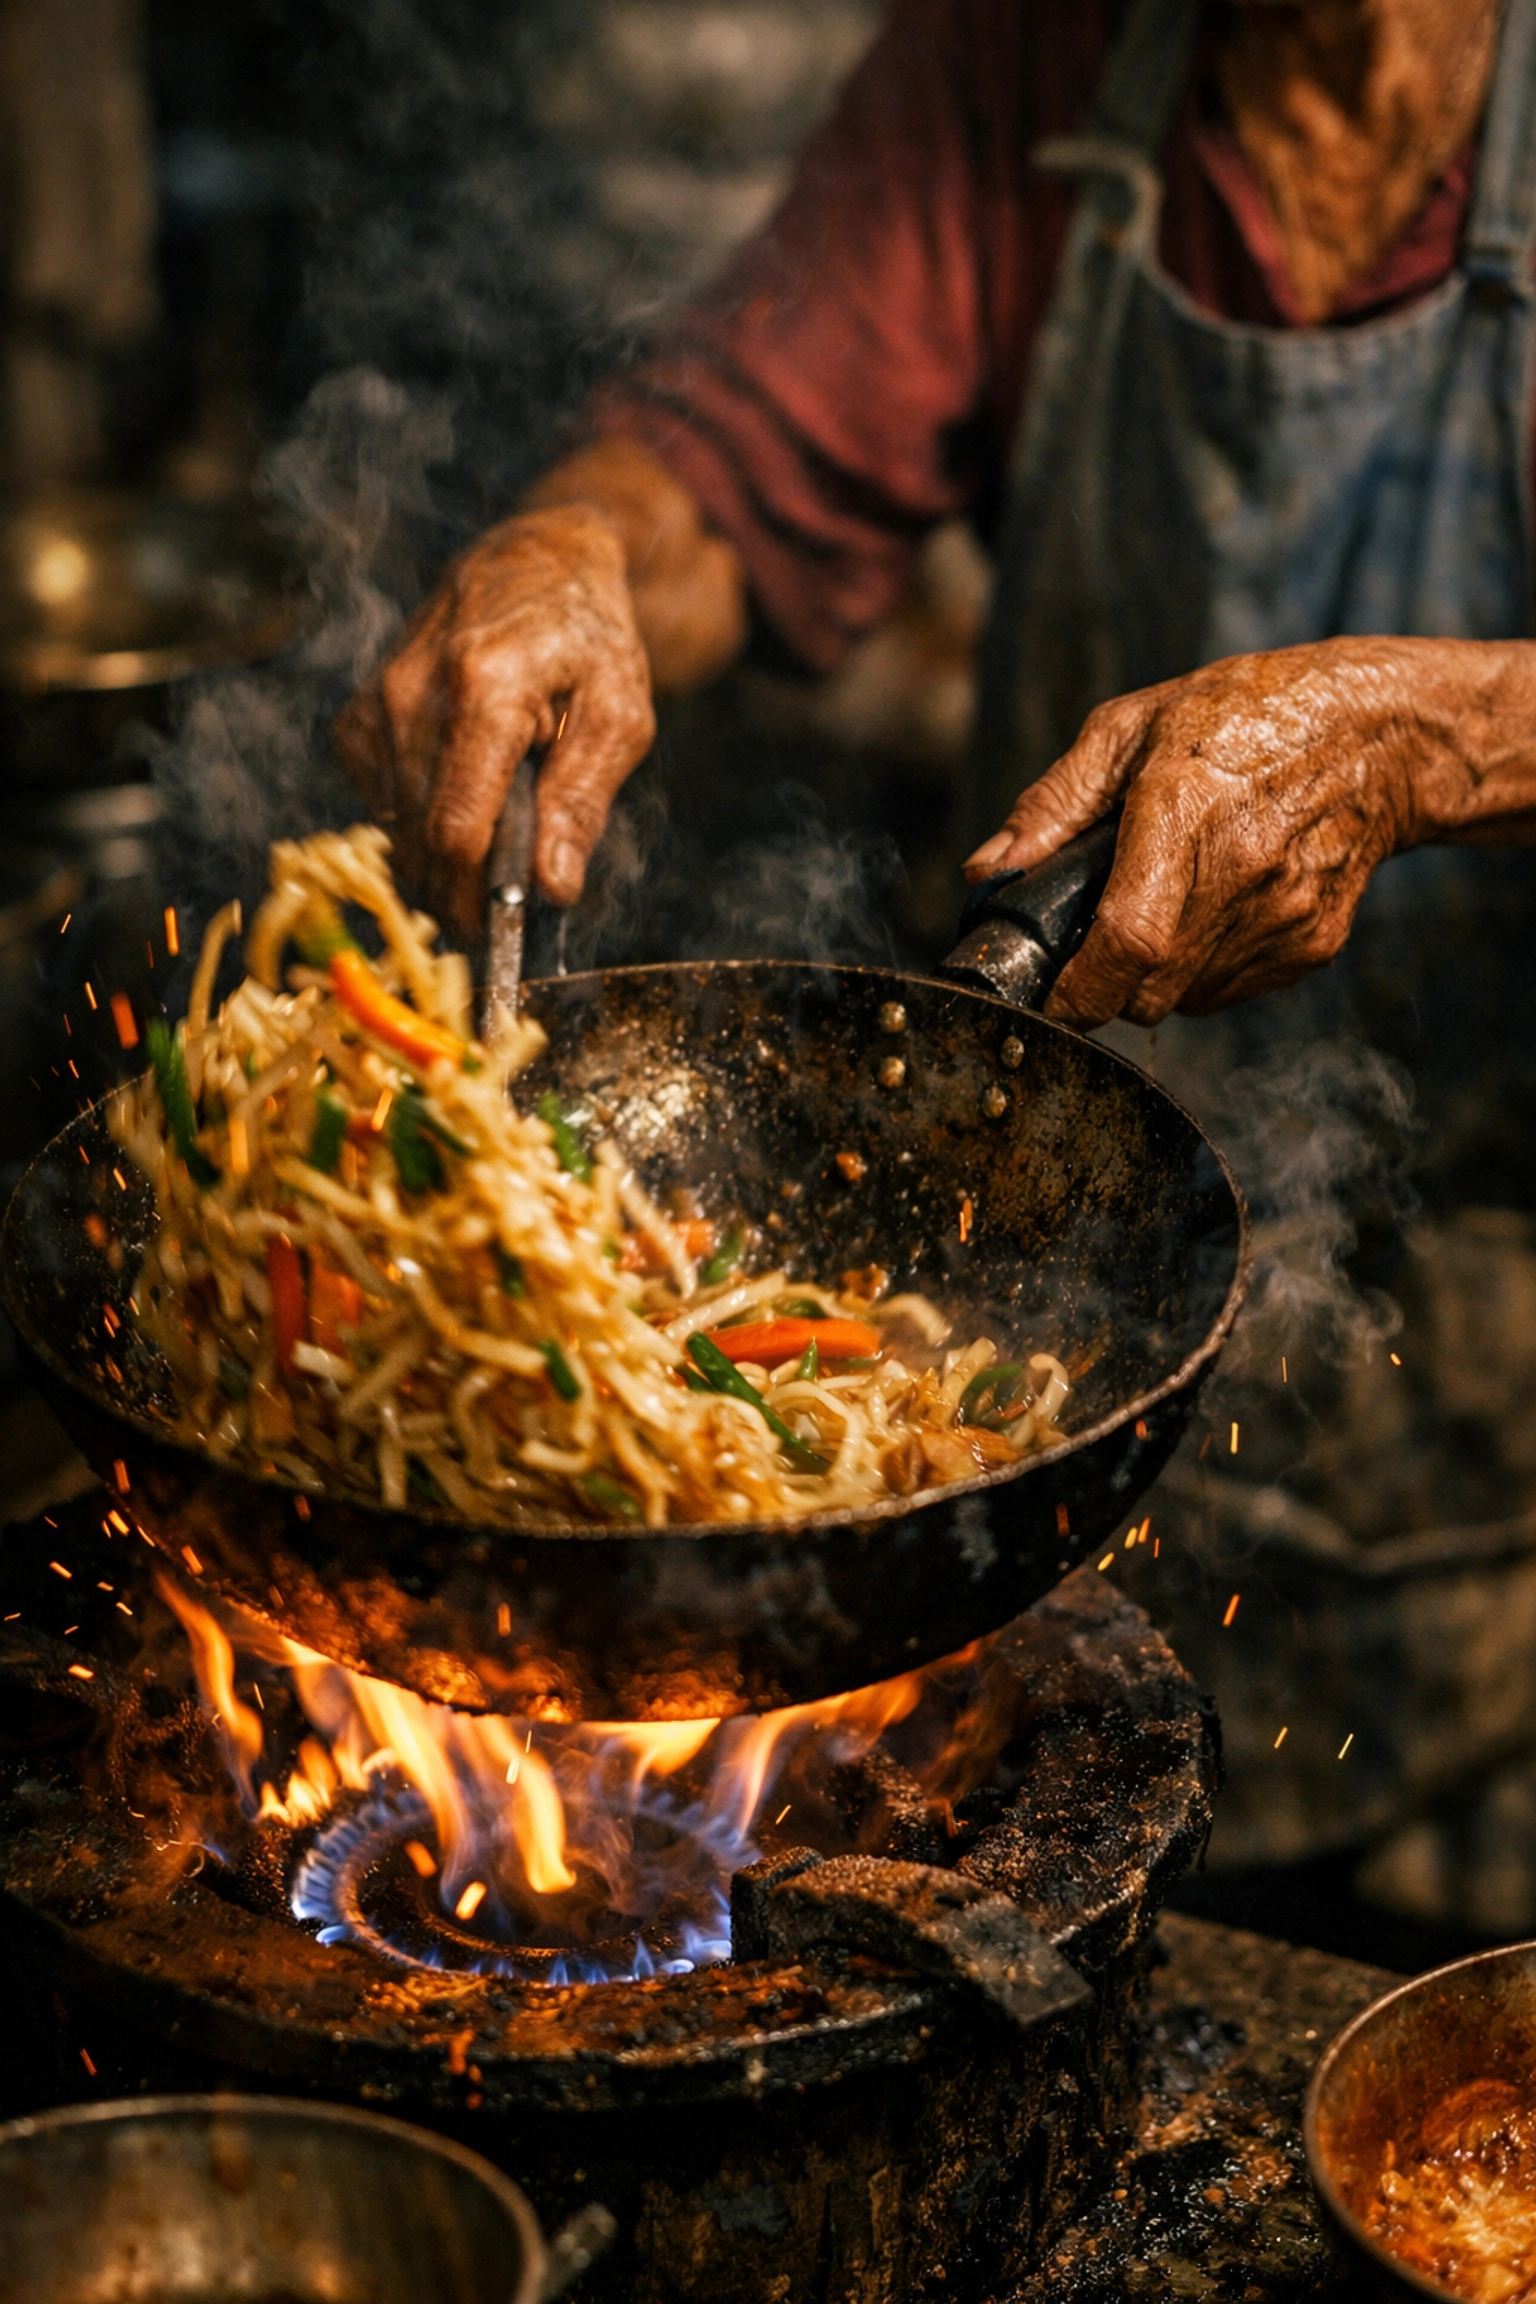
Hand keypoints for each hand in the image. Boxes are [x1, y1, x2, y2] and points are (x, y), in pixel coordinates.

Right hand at [334, 503, 654, 944]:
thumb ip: (582, 803)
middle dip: (461, 887)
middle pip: (421, 839)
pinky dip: (418, 819)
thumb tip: (552, 890)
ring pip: (396, 828)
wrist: (533, 564)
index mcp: (485, 691)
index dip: (473, 897)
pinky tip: (459, 793)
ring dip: (442, 854)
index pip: (456, 827)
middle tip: (504, 901)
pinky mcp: (357, 718)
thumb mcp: (619, 716)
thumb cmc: (588, 641)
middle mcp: (413, 694)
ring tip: (495, 830)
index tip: (498, 933)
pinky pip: (380, 804)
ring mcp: (376, 703)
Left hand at [963, 641, 1452, 1025]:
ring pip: (1184, 1001)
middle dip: (1107, 982)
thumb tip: (987, 873)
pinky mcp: (1311, 947)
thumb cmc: (1239, 717)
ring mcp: (1283, 918)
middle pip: (1145, 994)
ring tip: (1174, 899)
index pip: (1127, 943)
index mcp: (1184, 812)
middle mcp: (1240, 875)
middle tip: (1105, 928)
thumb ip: (1052, 806)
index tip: (1050, 993)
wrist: (1376, 737)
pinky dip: (1207, 966)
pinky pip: (1230, 990)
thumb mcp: (1130, 728)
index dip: (1078, 990)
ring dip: (1158, 973)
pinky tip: (1221, 904)